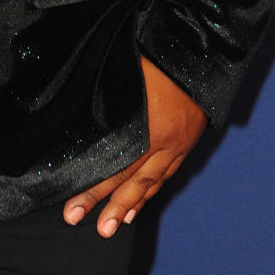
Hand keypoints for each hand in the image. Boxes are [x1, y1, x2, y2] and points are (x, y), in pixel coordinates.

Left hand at [62, 56, 206, 236]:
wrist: (203, 49)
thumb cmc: (157, 51)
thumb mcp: (124, 71)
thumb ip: (105, 99)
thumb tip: (79, 118)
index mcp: (145, 124)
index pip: (113, 166)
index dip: (92, 188)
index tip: (71, 207)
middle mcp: (163, 140)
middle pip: (130, 180)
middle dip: (105, 205)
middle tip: (83, 224)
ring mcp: (178, 143)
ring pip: (151, 182)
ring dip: (129, 205)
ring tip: (111, 225)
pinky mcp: (187, 141)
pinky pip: (167, 173)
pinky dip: (151, 191)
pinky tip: (139, 204)